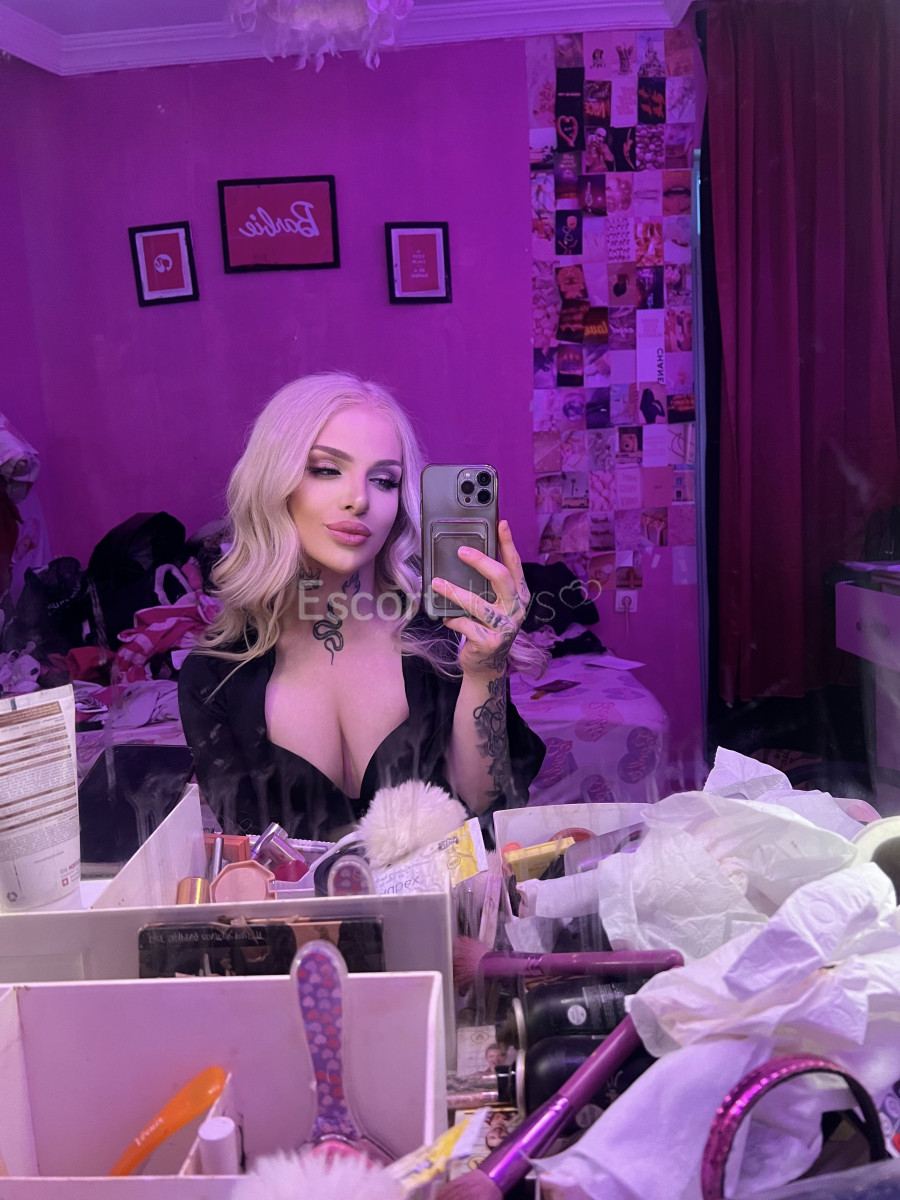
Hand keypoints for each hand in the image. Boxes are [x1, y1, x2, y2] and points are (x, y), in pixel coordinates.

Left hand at [431, 520, 529, 677]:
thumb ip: (486, 585)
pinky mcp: (490, 642)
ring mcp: (505, 628)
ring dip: (455, 592)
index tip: (501, 523)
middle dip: (481, 561)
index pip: (515, 565)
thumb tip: (465, 554)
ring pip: (478, 604)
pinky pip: (466, 625)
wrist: (486, 664)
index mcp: (518, 595)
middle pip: (501, 578)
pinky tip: (446, 619)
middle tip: (461, 550)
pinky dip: (453, 620)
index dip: (508, 543)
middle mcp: (516, 609)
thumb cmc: (485, 627)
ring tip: (436, 583)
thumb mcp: (491, 604)